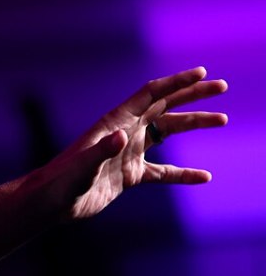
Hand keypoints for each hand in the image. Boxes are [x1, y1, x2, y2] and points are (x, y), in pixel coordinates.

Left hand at [44, 65, 228, 219]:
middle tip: (222, 86)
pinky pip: (163, 172)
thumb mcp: (84, 165)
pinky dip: (184, 173)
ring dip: (194, 123)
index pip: (151, 94)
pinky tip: (204, 177)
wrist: (52, 203)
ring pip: (168, 133)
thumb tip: (122, 136)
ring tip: (222, 119)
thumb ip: (103, 150)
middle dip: (193, 95)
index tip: (202, 73)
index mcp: (115, 122)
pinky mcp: (129, 175)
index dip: (176, 82)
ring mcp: (128, 153)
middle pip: (165, 107)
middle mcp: (124, 132)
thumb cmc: (63, 181)